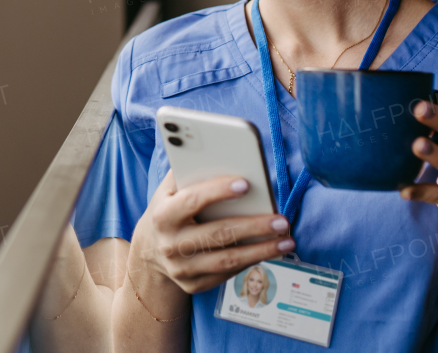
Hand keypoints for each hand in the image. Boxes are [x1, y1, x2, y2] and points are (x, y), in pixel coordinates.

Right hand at [129, 171, 292, 295]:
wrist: (150, 249)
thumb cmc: (169, 209)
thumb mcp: (169, 190)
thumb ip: (189, 172)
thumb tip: (219, 152)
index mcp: (163, 215)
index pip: (192, 200)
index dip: (218, 191)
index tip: (246, 183)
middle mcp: (170, 244)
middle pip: (217, 234)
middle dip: (253, 226)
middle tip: (281, 220)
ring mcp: (181, 268)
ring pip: (227, 260)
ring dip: (261, 251)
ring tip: (286, 240)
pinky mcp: (192, 285)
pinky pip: (227, 273)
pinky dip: (250, 261)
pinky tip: (269, 251)